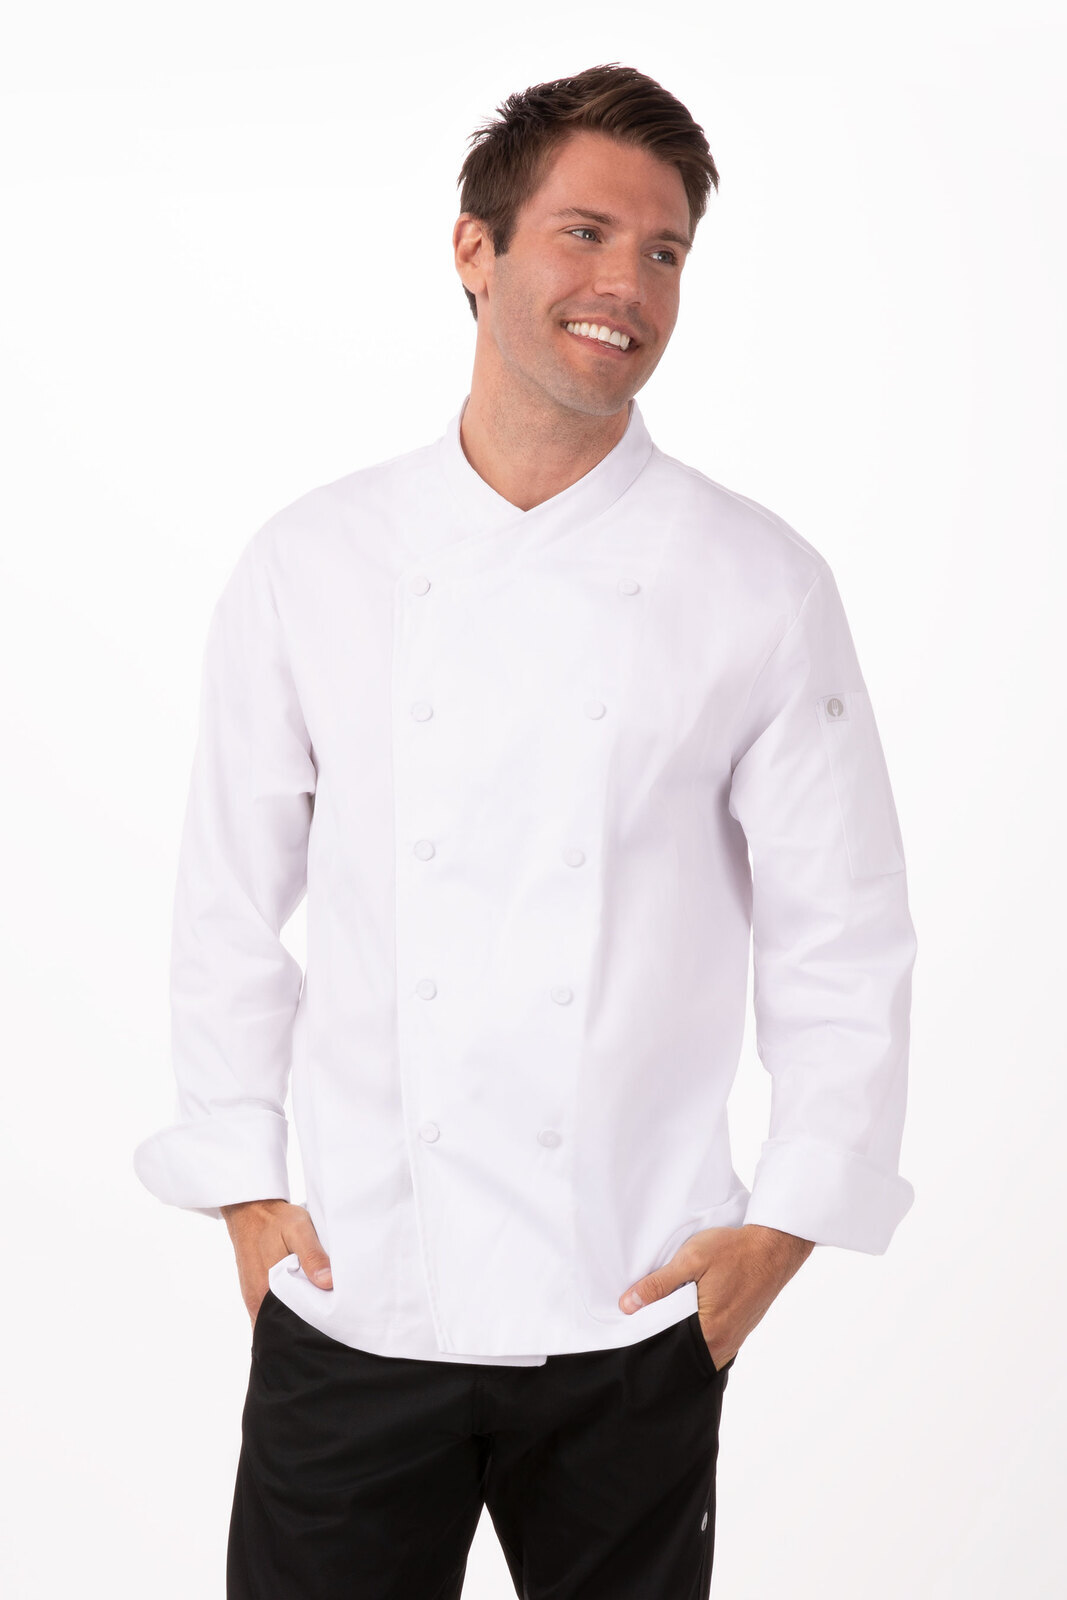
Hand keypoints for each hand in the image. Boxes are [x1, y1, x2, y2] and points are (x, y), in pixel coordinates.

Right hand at [221, 1198, 332, 1325]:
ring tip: (316, 1303)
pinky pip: (270, 1311)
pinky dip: (285, 1308)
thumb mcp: (299, 1229)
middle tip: (328, 1312)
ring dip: (296, 1314)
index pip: (292, 1325)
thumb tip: (327, 1283)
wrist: (249, 1210)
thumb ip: (312, 1256)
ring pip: (278, 1318)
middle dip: (306, 1323)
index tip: (332, 1319)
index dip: (313, 1324)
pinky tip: (300, 1295)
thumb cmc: (275, 1219)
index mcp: (267, 1291)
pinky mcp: (253, 1294)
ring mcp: (254, 1299)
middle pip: (285, 1324)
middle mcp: (257, 1302)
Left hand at [618, 1223, 814, 1370]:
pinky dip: (697, 1334)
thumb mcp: (691, 1260)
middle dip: (663, 1339)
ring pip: (696, 1349)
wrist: (774, 1248)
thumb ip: (659, 1284)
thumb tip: (628, 1305)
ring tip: (666, 1316)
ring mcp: (733, 1341)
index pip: (667, 1348)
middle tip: (647, 1320)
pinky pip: (711, 1344)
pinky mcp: (739, 1333)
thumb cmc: (734, 1251)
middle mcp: (722, 1345)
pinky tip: (688, 1317)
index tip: (631, 1327)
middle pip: (681, 1352)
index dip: (647, 1336)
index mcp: (708, 1331)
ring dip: (681, 1336)